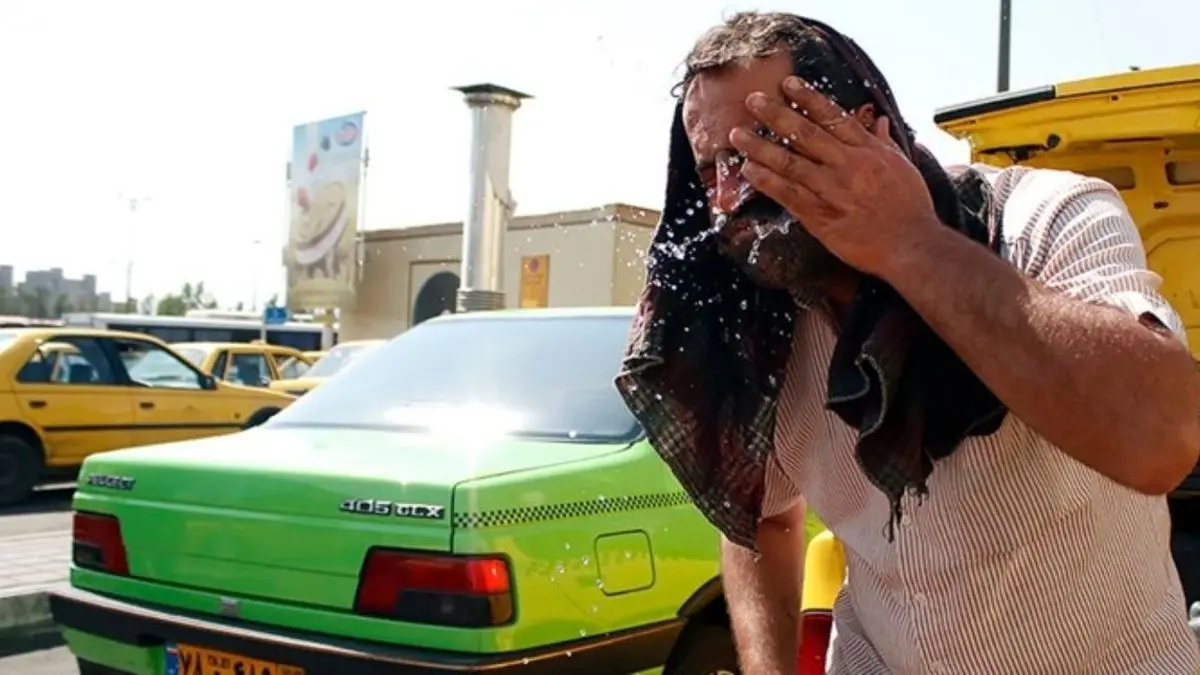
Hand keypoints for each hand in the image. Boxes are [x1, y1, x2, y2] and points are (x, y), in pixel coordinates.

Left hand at [729, 76, 939, 278]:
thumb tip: (878, 120)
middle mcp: (847, 164)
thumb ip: (885, 141)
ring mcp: (832, 189)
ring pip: (790, 161)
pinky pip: (787, 193)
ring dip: (760, 146)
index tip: (788, 84)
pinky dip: (766, 181)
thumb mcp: (903, 166)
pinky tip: (748, 170)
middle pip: (805, 133)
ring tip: (738, 134)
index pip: (833, 117)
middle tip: (752, 100)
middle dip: (775, 114)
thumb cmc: (910, 208)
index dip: (808, 98)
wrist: (911, 245)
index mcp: (868, 150)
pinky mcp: (820, 215)